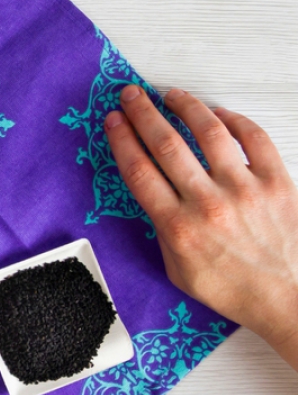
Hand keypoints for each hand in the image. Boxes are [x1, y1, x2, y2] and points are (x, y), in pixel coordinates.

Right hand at [106, 86, 297, 370]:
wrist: (287, 299)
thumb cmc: (232, 289)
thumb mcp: (178, 269)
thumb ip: (163, 230)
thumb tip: (156, 194)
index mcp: (178, 227)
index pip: (139, 171)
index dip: (122, 140)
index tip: (114, 121)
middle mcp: (208, 204)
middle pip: (166, 145)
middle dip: (143, 114)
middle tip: (131, 95)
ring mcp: (245, 189)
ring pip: (209, 132)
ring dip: (185, 106)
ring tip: (171, 94)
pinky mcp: (277, 182)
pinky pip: (253, 138)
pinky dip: (234, 120)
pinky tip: (218, 114)